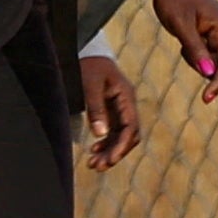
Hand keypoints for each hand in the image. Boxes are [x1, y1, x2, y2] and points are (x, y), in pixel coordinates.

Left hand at [78, 54, 144, 169]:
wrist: (86, 51)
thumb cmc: (88, 64)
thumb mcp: (89, 84)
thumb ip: (96, 108)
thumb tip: (101, 133)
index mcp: (126, 96)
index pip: (131, 127)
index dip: (122, 146)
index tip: (110, 160)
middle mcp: (127, 104)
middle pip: (128, 136)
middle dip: (115, 153)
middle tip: (97, 166)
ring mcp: (120, 108)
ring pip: (121, 136)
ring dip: (109, 151)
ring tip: (93, 165)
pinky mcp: (111, 111)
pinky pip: (113, 132)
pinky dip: (106, 143)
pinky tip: (94, 151)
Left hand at [144, 0, 217, 92]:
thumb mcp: (181, 25)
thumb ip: (195, 50)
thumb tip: (209, 74)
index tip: (205, 99)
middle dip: (201, 64)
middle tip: (183, 44)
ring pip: (211, 62)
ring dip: (195, 57)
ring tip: (183, 34)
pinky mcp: (215, 34)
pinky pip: (206, 54)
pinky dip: (193, 51)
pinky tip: (185, 34)